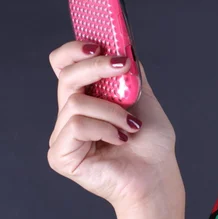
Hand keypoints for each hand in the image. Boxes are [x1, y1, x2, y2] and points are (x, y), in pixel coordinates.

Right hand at [47, 41, 182, 209]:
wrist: (157, 174)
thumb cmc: (151, 142)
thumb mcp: (143, 96)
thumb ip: (129, 72)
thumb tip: (123, 44)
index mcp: (87, 97)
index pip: (64, 65)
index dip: (74, 50)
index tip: (99, 44)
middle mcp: (70, 113)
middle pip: (66, 75)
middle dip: (96, 67)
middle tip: (122, 65)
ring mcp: (63, 135)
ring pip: (75, 102)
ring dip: (111, 110)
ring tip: (130, 125)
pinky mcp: (60, 155)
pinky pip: (76, 125)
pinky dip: (104, 128)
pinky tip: (119, 140)